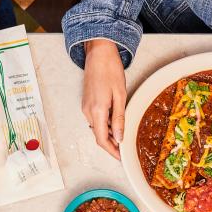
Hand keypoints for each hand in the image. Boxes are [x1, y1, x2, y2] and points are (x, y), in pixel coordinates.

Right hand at [82, 39, 126, 159]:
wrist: (98, 53)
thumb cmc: (110, 70)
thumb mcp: (120, 95)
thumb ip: (119, 118)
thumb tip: (119, 137)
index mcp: (97, 110)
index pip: (102, 139)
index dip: (111, 151)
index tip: (121, 157)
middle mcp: (88, 111)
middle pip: (99, 135)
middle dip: (112, 144)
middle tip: (125, 148)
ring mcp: (85, 107)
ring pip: (98, 128)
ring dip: (109, 134)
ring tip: (123, 134)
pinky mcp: (86, 103)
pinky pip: (96, 120)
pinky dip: (105, 125)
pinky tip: (115, 122)